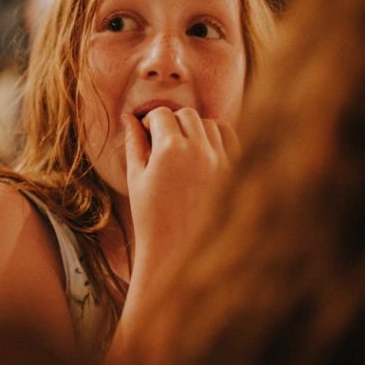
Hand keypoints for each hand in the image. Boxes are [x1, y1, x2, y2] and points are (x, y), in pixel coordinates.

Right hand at [122, 107, 237, 269]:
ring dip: (195, 129)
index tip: (144, 133)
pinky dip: (216, 137)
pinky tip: (203, 151)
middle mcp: (200, 151)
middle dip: (171, 122)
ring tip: (182, 149)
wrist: (177, 250)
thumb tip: (128, 116)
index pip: (161, 114)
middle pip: (186, 114)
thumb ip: (134, 142)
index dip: (149, 121)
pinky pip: (230, 138)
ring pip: (210, 124)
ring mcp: (222, 161)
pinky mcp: (236, 172)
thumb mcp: (136, 176)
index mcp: (170, 149)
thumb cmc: (149, 215)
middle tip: (161, 141)